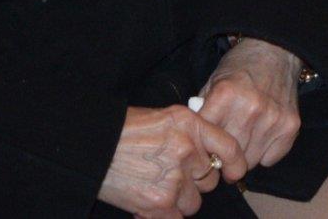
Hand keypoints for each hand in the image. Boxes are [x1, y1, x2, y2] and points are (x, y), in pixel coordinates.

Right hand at [97, 104, 244, 217]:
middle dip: (194, 182)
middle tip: (171, 176)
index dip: (234, 164)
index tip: (232, 173)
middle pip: (209, 180)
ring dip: (179, 201)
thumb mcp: (165, 118)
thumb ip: (191, 134)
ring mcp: (175, 178)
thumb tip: (209, 157)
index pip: (229, 148)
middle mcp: (188, 150)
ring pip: (194, 203)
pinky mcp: (160, 202)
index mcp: (191, 125)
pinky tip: (148, 204)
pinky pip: (177, 218)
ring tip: (155, 188)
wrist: (93, 146)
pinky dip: (165, 215)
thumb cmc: (126, 130)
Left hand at [194, 38, 303, 171]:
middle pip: (228, 157)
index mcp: (225, 95)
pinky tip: (260, 136)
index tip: (203, 150)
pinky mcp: (291, 126)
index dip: (202, 148)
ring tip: (242, 139)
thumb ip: (202, 112)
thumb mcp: (213, 82)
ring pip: (249, 162)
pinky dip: (263, 154)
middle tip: (222, 149)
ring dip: (243, 156)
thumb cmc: (240, 67)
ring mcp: (273, 119)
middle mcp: (250, 108)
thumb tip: (195, 145)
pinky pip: (269, 159)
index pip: (206, 140)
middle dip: (222, 156)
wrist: (276, 51)